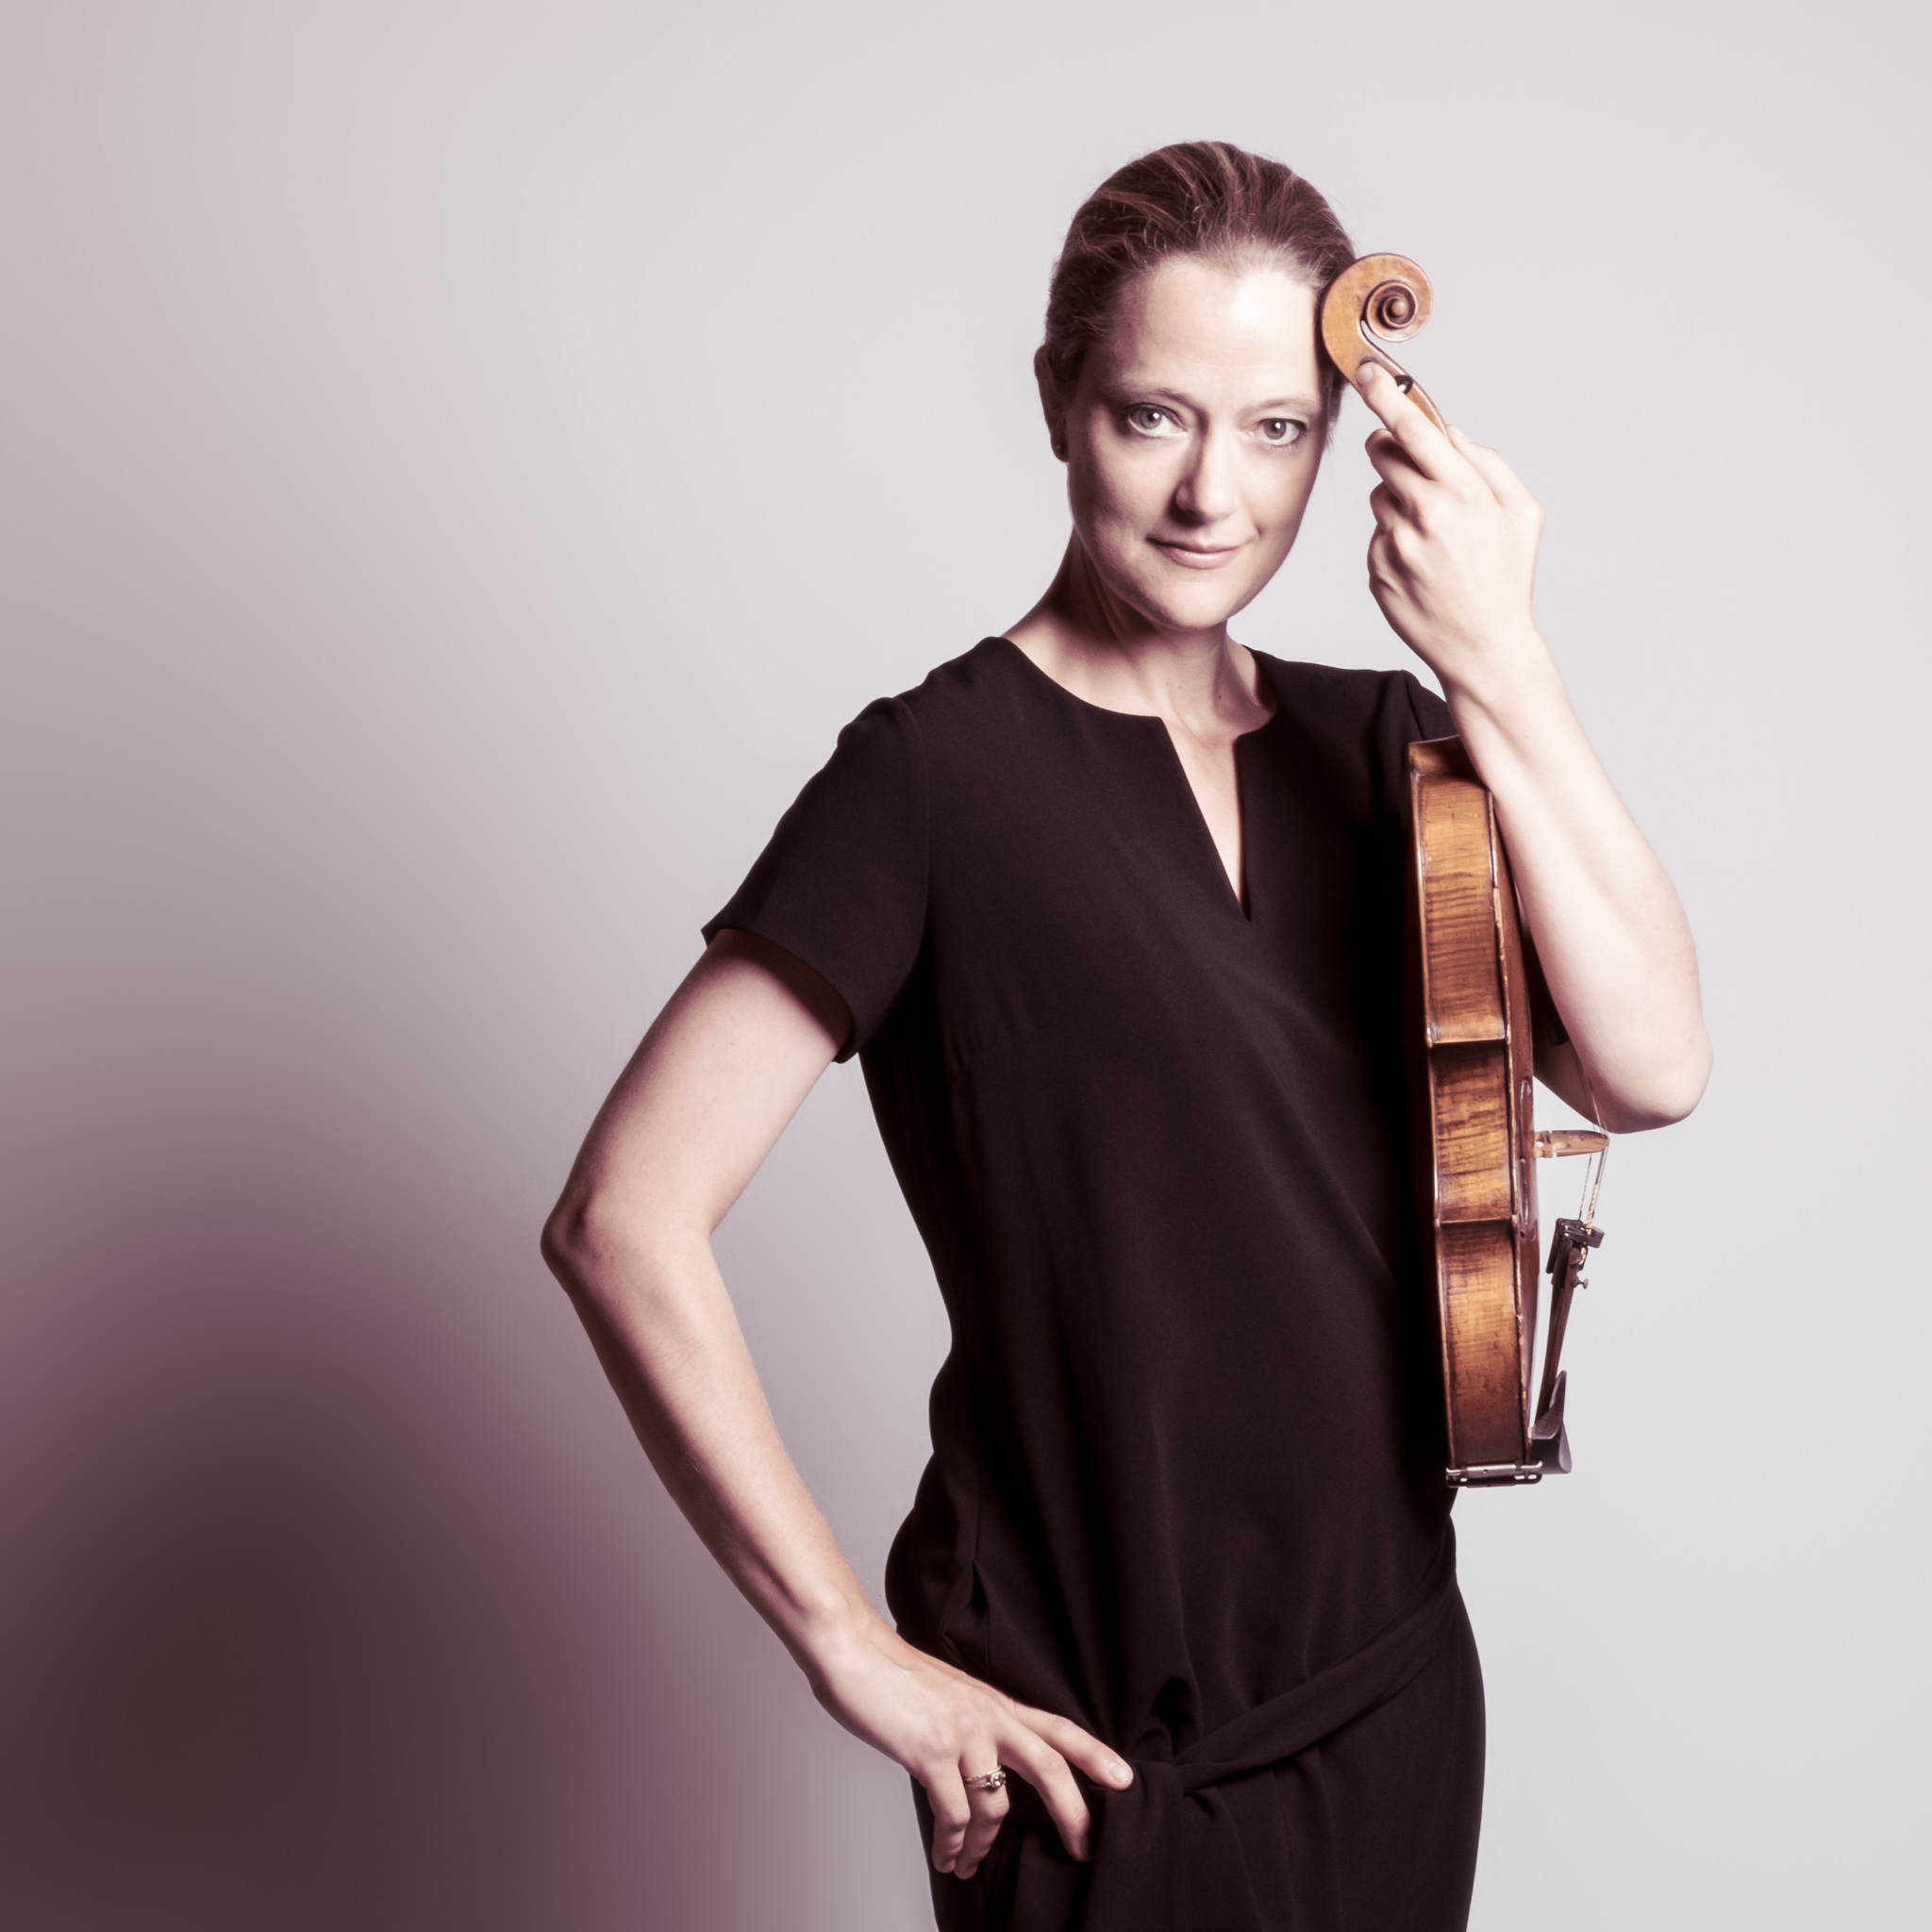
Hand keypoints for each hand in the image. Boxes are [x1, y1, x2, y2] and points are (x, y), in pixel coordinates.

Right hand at [808, 1612, 1132, 1881]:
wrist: (853, 1650)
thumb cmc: (894, 1676)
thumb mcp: (950, 1696)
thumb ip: (974, 1727)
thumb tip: (983, 1771)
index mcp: (995, 1702)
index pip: (1057, 1727)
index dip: (1095, 1754)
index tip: (1125, 1780)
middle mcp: (987, 1715)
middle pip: (1048, 1766)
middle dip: (1072, 1812)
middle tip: (1083, 1847)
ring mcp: (961, 1732)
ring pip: (994, 1806)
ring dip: (982, 1846)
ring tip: (968, 1863)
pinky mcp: (930, 1750)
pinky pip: (953, 1815)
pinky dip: (951, 1845)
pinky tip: (946, 1856)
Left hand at [1356, 362, 1549, 702]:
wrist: (1483, 647)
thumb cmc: (1507, 578)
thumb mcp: (1522, 514)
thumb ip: (1488, 464)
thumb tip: (1449, 431)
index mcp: (1461, 493)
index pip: (1412, 429)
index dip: (1386, 396)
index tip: (1368, 373)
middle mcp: (1423, 515)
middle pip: (1384, 454)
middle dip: (1393, 451)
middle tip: (1414, 468)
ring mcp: (1394, 544)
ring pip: (1379, 495)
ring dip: (1398, 502)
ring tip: (1433, 535)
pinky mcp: (1376, 569)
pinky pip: (1376, 535)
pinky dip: (1394, 540)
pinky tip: (1421, 565)